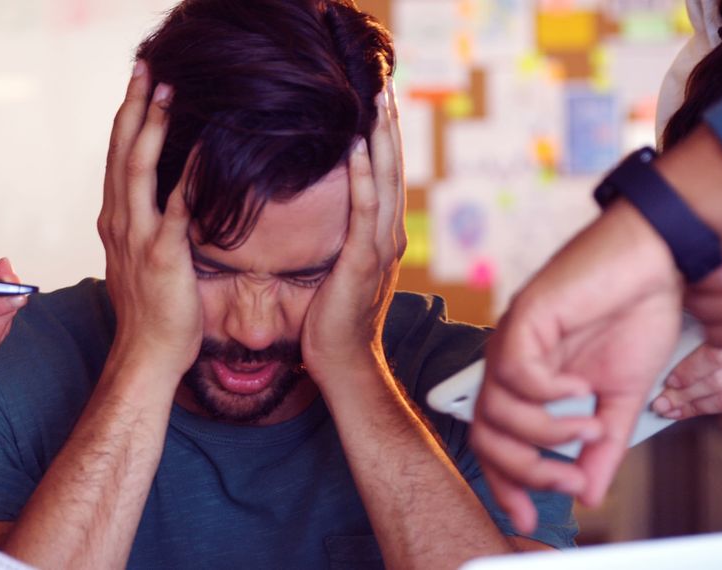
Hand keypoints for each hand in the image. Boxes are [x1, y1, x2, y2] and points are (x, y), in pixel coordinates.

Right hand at [97, 62, 200, 379]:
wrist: (147, 354)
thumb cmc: (151, 311)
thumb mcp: (139, 260)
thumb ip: (146, 228)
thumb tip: (166, 202)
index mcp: (114, 221)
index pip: (117, 158)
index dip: (127, 118)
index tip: (139, 85)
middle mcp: (119, 222)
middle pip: (122, 151)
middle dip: (134, 106)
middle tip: (147, 68)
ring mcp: (137, 237)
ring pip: (138, 169)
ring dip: (151, 126)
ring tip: (165, 91)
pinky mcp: (162, 255)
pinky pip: (176, 206)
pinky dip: (189, 174)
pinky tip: (205, 148)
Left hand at [301, 81, 405, 387]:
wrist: (343, 364)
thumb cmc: (334, 321)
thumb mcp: (341, 271)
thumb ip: (343, 241)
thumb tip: (327, 217)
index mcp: (383, 236)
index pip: (387, 176)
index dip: (385, 137)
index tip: (379, 101)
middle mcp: (389, 236)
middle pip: (393, 168)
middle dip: (388, 125)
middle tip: (382, 82)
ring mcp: (381, 249)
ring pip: (386, 181)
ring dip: (381, 138)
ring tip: (376, 99)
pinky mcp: (364, 262)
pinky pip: (365, 211)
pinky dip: (365, 177)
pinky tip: (359, 147)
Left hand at [471, 201, 684, 533]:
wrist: (653, 260)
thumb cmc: (634, 314)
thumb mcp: (622, 396)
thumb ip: (603, 446)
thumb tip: (591, 494)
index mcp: (527, 383)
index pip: (496, 443)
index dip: (506, 485)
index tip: (529, 517)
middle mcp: (510, 364)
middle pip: (485, 435)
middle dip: (525, 470)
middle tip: (570, 477)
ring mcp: (513, 339)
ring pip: (497, 408)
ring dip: (546, 432)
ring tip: (590, 424)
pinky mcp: (525, 316)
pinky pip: (516, 370)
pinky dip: (548, 391)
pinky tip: (580, 386)